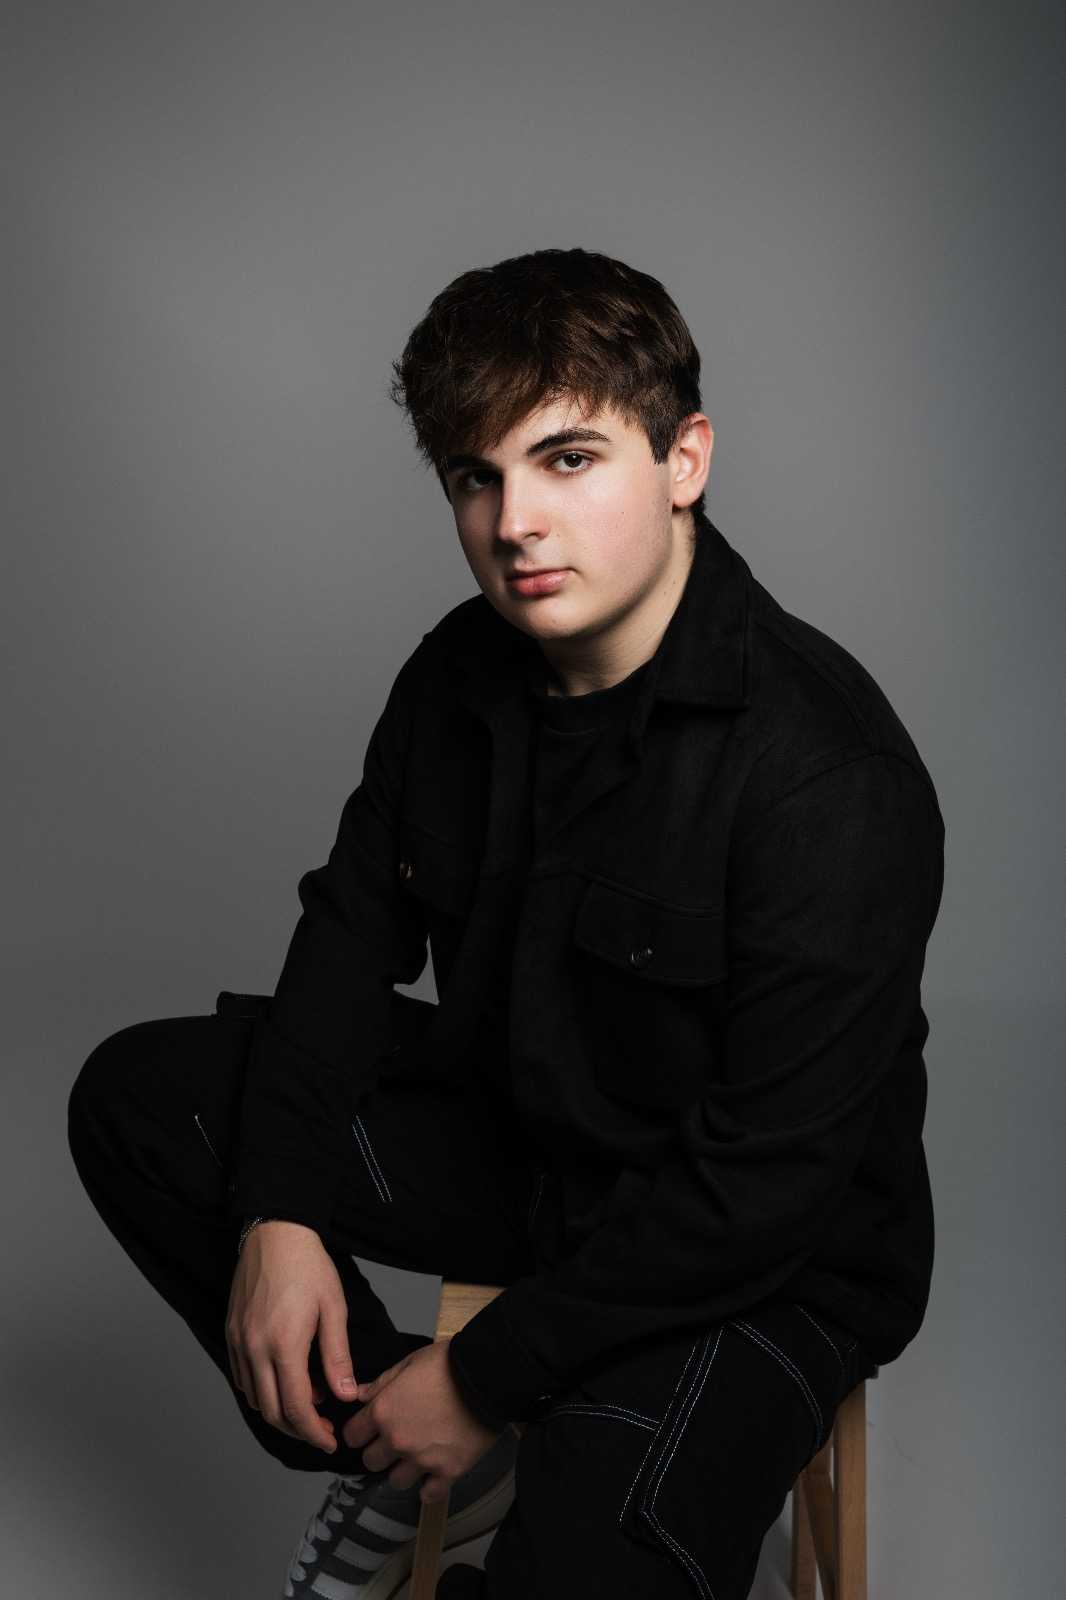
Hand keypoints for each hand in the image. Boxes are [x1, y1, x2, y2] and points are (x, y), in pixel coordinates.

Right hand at [225, 1220, 357, 1454]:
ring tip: (310, 1401)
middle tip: (322, 1430)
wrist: (275, 1232)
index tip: (330, 1441)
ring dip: (279, 1411)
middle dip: (298, 1430)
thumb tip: (345, 1396)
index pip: (297, 1408)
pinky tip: (283, 1381)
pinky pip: (242, 1378)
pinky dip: (261, 1391)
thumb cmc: (309, 1266)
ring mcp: (239, 1342)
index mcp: (284, 1345)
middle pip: (272, 1412)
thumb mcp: (333, 1308)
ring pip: (254, 1398)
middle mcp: (255, 1349)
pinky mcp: (231, 1333)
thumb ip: (338, 1356)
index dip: (314, 1432)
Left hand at [342, 1340, 503, 1502]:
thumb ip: (381, 1383)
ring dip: (404, 1471)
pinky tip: (434, 1475)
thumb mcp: (409, 1362)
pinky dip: (430, 1488)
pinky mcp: (448, 1471)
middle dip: (380, 1452)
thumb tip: (359, 1395)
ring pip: (397, 1481)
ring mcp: (422, 1459)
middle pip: (371, 1462)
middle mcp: (398, 1440)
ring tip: (417, 1457)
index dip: (359, 1432)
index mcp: (384, 1411)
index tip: (368, 1430)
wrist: (487, 1376)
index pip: (352, 1436)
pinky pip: (430, 1494)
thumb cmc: (448, 1364)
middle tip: (395, 1441)